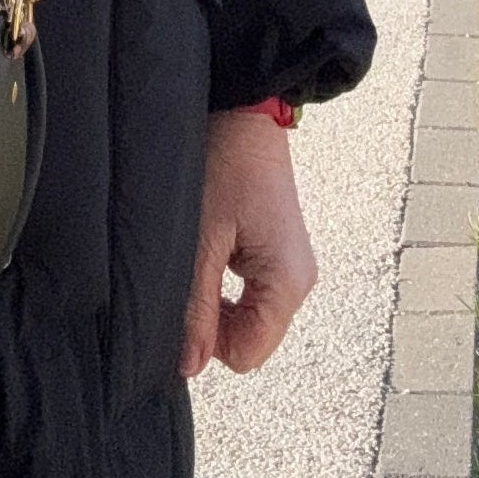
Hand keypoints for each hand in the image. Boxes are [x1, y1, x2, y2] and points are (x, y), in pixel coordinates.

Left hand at [179, 108, 317, 378]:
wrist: (245, 111)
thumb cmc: (225, 165)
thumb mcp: (201, 239)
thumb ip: (196, 306)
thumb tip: (190, 366)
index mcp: (288, 284)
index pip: (246, 354)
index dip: (207, 341)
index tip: (181, 303)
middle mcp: (297, 281)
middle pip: (246, 336)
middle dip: (211, 318)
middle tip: (185, 271)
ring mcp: (289, 265)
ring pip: (244, 312)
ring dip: (214, 295)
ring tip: (196, 252)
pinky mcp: (276, 250)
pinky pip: (248, 288)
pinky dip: (222, 278)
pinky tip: (207, 246)